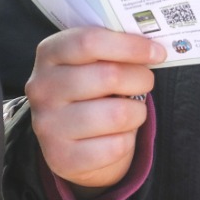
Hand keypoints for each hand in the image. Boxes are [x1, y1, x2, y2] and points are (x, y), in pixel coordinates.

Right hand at [26, 27, 164, 196]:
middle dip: (141, 78)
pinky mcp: (61, 158)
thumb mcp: (95, 59)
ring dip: (137, 112)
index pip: (90, 41)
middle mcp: (41, 88)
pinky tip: (119, 134)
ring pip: (117, 114)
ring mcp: (47, 125)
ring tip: (133, 110)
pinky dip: (128, 139)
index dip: (130, 46)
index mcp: (50, 53)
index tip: (157, 52)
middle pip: (109, 76)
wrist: (71, 137)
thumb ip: (115, 46)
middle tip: (146, 81)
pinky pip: (115, 146)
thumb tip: (154, 47)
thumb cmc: (92, 87)